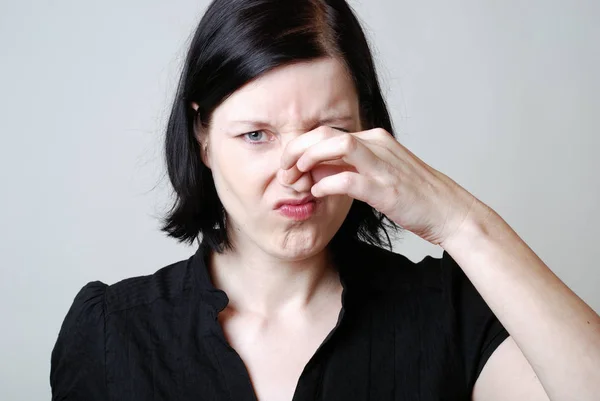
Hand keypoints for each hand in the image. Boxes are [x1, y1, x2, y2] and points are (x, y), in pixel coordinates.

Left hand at [279, 126, 485, 245]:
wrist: (449, 212)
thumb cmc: (413, 195)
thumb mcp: (377, 174)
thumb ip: (347, 169)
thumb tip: (315, 172)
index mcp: (373, 139)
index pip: (326, 133)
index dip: (300, 147)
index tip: (288, 167)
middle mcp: (377, 145)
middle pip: (325, 134)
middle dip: (297, 149)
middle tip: (284, 171)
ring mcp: (383, 165)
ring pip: (337, 146)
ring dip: (309, 159)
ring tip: (296, 177)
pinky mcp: (387, 189)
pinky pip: (349, 179)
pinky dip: (327, 184)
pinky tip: (317, 193)